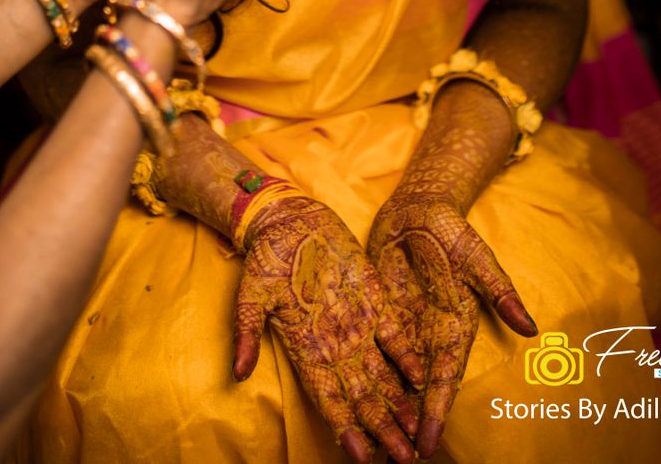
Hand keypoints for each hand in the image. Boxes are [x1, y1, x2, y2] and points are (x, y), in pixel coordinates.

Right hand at [234, 195, 417, 463]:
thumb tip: (237, 372)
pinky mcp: (373, 300)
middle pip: (364, 397)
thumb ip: (246, 333)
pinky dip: (408, 358)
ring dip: (401, 405)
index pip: (330, 400)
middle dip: (384, 430)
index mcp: (307, 348)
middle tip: (405, 460)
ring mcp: (357, 324)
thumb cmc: (265, 258)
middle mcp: (336, 344)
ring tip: (419, 435)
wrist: (288, 220)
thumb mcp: (250, 293)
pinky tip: (423, 380)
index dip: (347, 430)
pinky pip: (395, 335)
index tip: (363, 460)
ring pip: (384, 374)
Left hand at [368, 190, 535, 456]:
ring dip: (386, 408)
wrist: (417, 207)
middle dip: (410, 423)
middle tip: (397, 460)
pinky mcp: (380, 313)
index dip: (436, 410)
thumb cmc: (451, 229)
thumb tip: (529, 328)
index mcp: (454, 327)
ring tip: (374, 444)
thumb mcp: (477, 256)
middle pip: (419, 389)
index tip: (428, 442)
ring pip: (394, 377)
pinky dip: (367, 374)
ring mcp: (402, 326)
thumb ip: (499, 291)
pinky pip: (372, 349)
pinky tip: (351, 398)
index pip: (445, 378)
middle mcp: (428, 335)